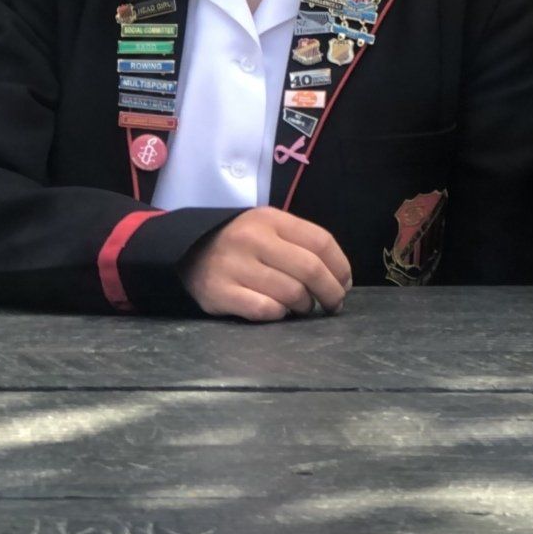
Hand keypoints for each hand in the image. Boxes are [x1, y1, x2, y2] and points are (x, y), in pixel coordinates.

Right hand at [182, 207, 352, 321]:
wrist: (187, 250)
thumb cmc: (240, 242)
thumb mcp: (268, 228)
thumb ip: (300, 244)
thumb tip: (339, 278)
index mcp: (271, 219)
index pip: (321, 241)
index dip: (340, 267)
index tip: (345, 283)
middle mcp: (254, 239)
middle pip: (310, 269)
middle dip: (331, 292)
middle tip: (334, 304)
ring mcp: (235, 266)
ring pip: (291, 293)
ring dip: (305, 305)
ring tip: (303, 307)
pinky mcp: (220, 293)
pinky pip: (265, 310)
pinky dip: (279, 314)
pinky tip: (279, 312)